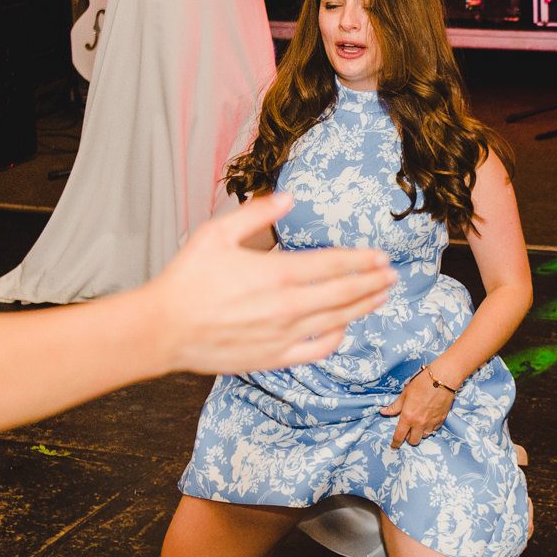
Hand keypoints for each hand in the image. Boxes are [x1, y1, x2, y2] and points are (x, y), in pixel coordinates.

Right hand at [149, 193, 393, 376]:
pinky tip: (344, 329)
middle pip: (345, 293)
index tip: (380, 255)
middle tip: (392, 274)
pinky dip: (336, 338)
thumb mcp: (217, 233)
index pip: (334, 264)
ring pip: (337, 320)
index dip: (362, 259)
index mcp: (278, 273)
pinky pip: (317, 350)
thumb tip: (290, 198)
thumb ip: (258, 213)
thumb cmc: (187, 279)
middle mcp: (288, 306)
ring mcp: (284, 335)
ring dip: (363, 307)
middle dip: (372, 282)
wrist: (164, 329)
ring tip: (380, 296)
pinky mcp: (274, 358)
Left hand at [379, 366, 456, 447]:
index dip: (395, 443)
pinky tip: (428, 420)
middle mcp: (419, 423)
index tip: (394, 446)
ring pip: (424, 436)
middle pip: (413, 441)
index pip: (399, 436)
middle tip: (408, 432)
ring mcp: (431, 423)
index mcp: (408, 417)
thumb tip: (383, 412)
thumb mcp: (405, 394)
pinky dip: (430, 428)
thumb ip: (395, 406)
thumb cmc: (422, 383)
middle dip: (409, 439)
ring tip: (418, 425)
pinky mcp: (441, 420)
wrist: (442, 379)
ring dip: (420, 433)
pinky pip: (434, 430)